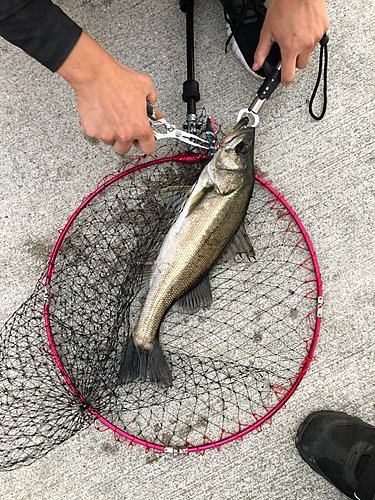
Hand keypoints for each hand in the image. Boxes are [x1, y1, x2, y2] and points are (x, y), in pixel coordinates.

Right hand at [57, 32, 157, 154]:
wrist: (94, 74)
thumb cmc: (116, 78)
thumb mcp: (144, 85)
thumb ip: (151, 98)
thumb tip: (151, 103)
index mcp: (140, 127)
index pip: (148, 148)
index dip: (145, 144)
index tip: (142, 142)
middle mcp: (124, 134)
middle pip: (125, 149)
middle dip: (124, 140)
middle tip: (122, 126)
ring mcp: (107, 134)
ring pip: (110, 141)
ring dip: (110, 133)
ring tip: (110, 115)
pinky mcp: (92, 131)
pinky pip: (97, 134)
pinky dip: (98, 126)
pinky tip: (100, 113)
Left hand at [252, 0, 329, 84]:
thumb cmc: (285, 5)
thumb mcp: (268, 31)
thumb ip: (261, 51)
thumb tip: (256, 65)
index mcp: (290, 47)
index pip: (289, 76)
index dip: (285, 80)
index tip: (283, 79)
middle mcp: (305, 44)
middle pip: (301, 66)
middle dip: (294, 62)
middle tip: (288, 50)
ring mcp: (316, 37)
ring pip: (309, 52)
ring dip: (302, 48)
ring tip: (295, 34)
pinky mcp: (324, 28)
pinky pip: (317, 39)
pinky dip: (310, 37)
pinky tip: (304, 27)